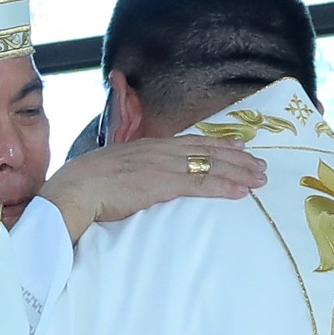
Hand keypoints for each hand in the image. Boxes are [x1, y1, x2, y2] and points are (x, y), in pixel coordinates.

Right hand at [39, 135, 266, 242]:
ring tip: (260, 178)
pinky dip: (224, 186)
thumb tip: (136, 183)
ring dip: (238, 171)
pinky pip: (199, 183)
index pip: (188, 143)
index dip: (215, 144)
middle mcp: (157, 151)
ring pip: (208, 165)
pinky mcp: (161, 183)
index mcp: (145, 147)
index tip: (237, 145)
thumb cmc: (84, 186)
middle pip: (204, 150)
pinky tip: (241, 192)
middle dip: (236, 157)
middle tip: (260, 164)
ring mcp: (160, 165)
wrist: (73, 191)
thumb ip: (129, 173)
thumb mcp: (111, 171)